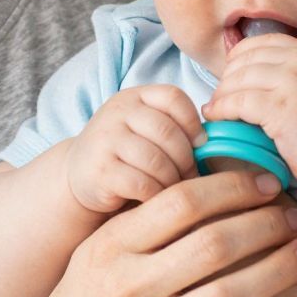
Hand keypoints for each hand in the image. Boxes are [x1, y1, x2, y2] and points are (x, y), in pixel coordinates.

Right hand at [2, 170, 296, 296]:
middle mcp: (129, 289)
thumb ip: (137, 225)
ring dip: (279, 269)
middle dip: (265, 223)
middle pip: (215, 243)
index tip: (266, 183)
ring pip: (231, 294)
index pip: (183, 202)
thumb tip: (196, 179)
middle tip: (294, 216)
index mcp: (111, 250)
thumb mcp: (92, 260)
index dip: (233, 187)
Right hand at [64, 85, 205, 214]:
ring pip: (157, 161)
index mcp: (134, 97)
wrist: (77, 176)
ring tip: (172, 189)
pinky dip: (156, 195)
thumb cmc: (125, 155)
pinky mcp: (100, 171)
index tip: (200, 144)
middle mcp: (117, 113)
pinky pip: (143, 184)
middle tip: (190, 177)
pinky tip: (154, 199)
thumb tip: (219, 146)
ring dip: (172, 181)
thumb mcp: (144, 129)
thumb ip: (173, 128)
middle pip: (168, 132)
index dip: (193, 121)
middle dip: (186, 159)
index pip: (173, 97)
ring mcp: (105, 140)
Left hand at [204, 35, 296, 184]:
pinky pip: (237, 102)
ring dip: (221, 94)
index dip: (240, 55)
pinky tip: (215, 116)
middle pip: (247, 59)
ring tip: (214, 107)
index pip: (264, 42)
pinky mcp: (278, 108)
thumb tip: (261, 74)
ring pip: (238, 79)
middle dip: (227, 76)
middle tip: (220, 94)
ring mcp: (289, 83)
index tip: (230, 72)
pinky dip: (221, 108)